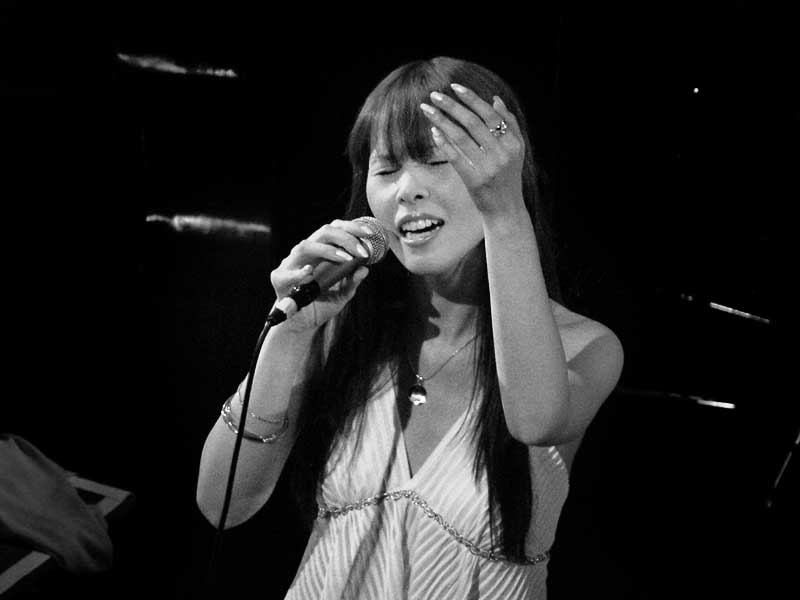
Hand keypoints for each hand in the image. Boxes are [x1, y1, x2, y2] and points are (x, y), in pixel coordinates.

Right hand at [269, 219, 373, 331]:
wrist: (303, 323)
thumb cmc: (321, 303)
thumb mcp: (343, 293)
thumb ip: (352, 281)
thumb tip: (365, 269)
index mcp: (320, 250)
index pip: (335, 229)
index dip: (352, 227)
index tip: (369, 234)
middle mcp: (305, 252)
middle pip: (323, 232)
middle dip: (345, 237)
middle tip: (362, 251)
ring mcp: (291, 263)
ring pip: (305, 246)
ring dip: (328, 251)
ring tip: (345, 259)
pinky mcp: (280, 278)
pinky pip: (288, 273)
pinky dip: (299, 272)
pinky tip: (309, 272)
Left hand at [420, 84, 525, 218]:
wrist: (506, 210)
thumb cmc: (507, 177)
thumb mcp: (516, 151)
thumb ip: (509, 124)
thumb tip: (495, 99)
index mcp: (513, 143)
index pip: (490, 114)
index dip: (472, 99)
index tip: (454, 87)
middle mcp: (502, 153)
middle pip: (473, 122)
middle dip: (452, 106)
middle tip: (434, 95)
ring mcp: (489, 168)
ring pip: (461, 137)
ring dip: (441, 120)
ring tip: (427, 109)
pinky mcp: (475, 181)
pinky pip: (455, 157)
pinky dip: (444, 143)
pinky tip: (433, 131)